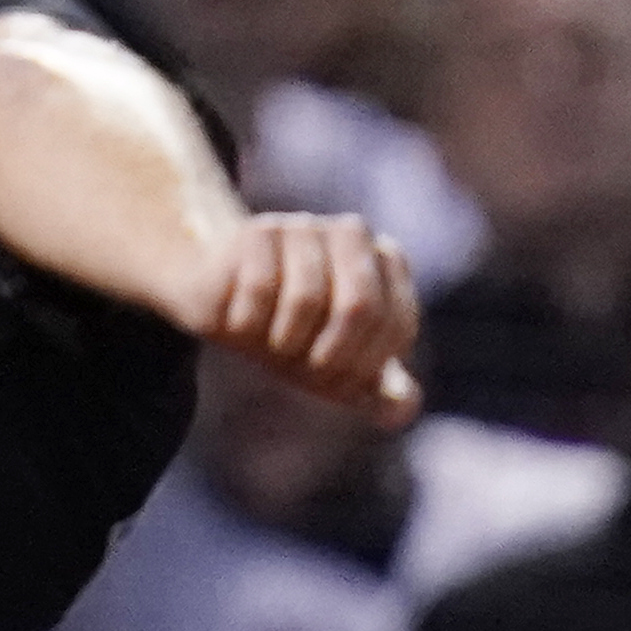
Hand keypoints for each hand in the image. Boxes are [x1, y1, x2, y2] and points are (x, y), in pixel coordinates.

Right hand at [191, 212, 422, 424]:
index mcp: (385, 265)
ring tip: (276, 343)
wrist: (226, 310)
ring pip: (306, 296)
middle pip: (359, 305)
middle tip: (311, 370)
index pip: (396, 324)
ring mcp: (305, 227)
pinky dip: (252, 322)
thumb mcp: (341, 374)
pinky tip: (243, 323)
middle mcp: (351, 235)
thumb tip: (405, 404)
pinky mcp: (258, 230)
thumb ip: (382, 395)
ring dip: (288, 339)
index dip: (367, 365)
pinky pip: (260, 286)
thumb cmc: (296, 339)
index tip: (342, 377)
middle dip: (334, 353)